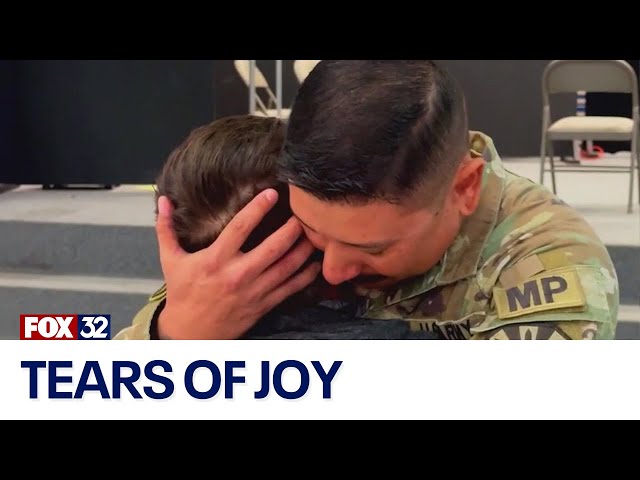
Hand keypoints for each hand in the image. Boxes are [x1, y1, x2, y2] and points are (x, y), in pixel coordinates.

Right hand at [155, 189, 320, 338]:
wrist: (190, 333)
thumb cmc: (182, 293)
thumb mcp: (170, 260)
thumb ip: (166, 228)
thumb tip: (163, 199)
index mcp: (215, 260)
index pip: (240, 228)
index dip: (258, 208)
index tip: (273, 193)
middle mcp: (237, 275)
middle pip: (273, 248)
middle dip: (292, 228)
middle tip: (303, 212)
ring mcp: (253, 292)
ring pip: (287, 267)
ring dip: (304, 249)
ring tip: (315, 232)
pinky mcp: (263, 306)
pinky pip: (290, 288)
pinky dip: (306, 275)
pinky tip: (315, 262)